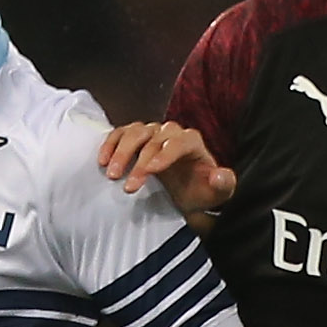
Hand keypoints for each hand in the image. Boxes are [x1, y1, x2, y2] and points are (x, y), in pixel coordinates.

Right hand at [98, 121, 236, 213]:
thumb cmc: (199, 192)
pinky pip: (120, 133)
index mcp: (192, 142)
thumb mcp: (216, 194)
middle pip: (154, 138)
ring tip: (112, 175)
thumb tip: (218, 176)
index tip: (150, 171)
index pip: (180, 141)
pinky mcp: (135, 138)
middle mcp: (172, 133)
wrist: (184, 193)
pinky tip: (102, 161)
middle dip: (139, 162)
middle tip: (129, 187)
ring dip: (121, 152)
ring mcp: (152, 133)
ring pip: (135, 132)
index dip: (165, 153)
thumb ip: (223, 185)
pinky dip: (110, 144)